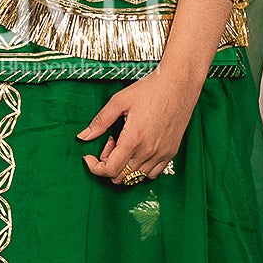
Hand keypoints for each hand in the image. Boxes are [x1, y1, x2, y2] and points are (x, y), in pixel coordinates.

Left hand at [76, 65, 201, 183]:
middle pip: (121, 176)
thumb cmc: (150, 89)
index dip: (95, 167)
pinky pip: (153, 173)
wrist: (179, 85)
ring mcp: (161, 154)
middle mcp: (148, 151)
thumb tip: (83, 136)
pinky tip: (139, 151)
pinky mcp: (171, 152)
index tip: (89, 158)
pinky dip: (141, 168)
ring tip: (125, 143)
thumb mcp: (119, 101)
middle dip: (109, 163)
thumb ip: (100, 121)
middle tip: (111, 142)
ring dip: (125, 165)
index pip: (110, 170)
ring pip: (136, 176)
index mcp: (133, 140)